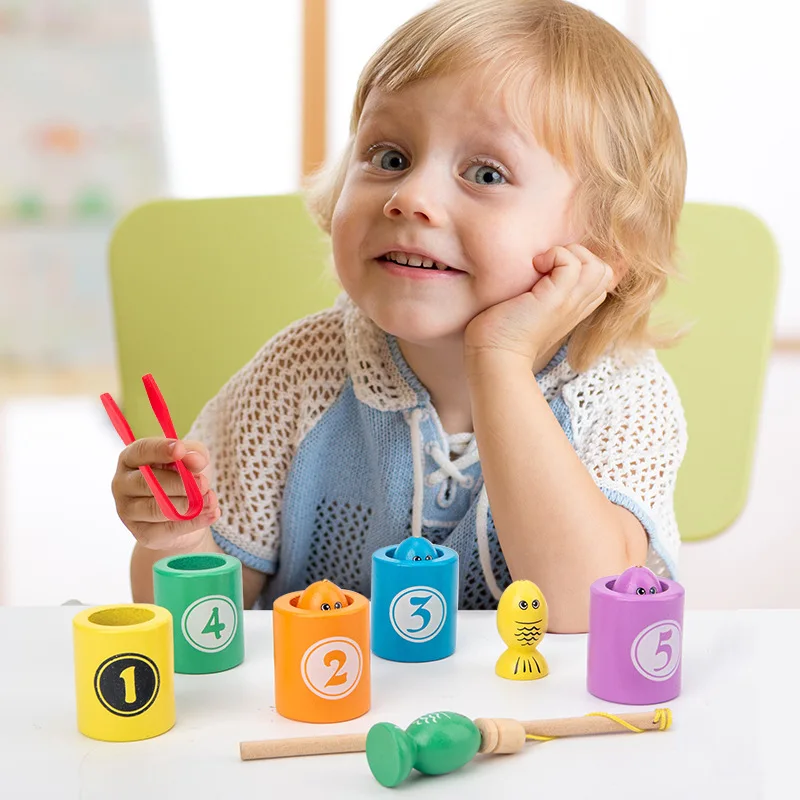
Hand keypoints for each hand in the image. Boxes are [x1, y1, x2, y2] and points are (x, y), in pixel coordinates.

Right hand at [112, 438, 220, 549]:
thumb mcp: (192, 458)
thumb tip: (195, 459)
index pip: (140, 451)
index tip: (180, 450)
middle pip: (147, 482)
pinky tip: (213, 513)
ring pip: (157, 508)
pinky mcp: (142, 534)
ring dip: (189, 504)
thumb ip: (194, 453)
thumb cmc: (183, 478)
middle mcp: (122, 484)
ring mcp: (128, 511)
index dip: (160, 449)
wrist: (185, 515)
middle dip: (179, 482)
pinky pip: (169, 528)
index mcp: (130, 459)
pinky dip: (195, 521)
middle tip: (204, 483)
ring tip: (211, 499)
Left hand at [464, 244, 612, 364]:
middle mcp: (577, 306)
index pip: (599, 279)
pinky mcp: (556, 300)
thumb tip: (535, 267)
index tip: (550, 269)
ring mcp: (570, 303)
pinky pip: (572, 263)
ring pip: (597, 266)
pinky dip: (555, 255)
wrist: (494, 356)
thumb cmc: (502, 333)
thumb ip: (539, 291)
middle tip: (548, 265)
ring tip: (543, 265)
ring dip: (570, 254)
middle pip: (604, 271)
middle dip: (579, 255)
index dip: (580, 264)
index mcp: (574, 309)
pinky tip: (535, 266)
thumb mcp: (528, 308)